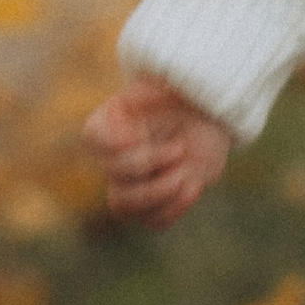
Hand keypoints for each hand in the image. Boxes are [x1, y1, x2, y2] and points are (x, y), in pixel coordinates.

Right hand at [84, 74, 232, 226]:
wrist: (211, 116)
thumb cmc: (183, 95)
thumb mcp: (169, 82)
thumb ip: (151, 89)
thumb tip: (137, 107)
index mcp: (111, 124)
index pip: (93, 137)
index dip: (118, 140)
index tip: (143, 130)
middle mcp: (115, 158)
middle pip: (113, 173)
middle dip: (151, 162)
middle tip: (181, 146)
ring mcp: (135, 184)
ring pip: (124, 207)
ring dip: (158, 194)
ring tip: (186, 176)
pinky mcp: (159, 203)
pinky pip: (154, 222)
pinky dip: (175, 208)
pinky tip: (196, 185)